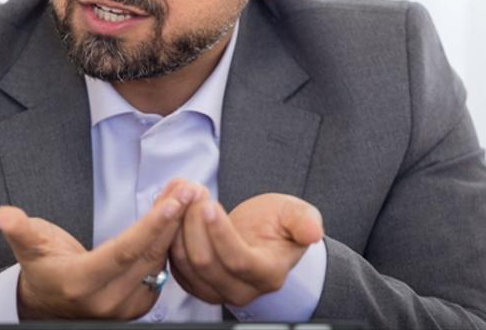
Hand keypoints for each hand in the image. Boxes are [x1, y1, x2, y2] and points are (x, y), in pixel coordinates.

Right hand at [0, 179, 200, 319]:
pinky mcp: (138, 306)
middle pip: (148, 256)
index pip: (124, 252)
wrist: (48, 302)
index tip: (173, 201)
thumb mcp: (27, 245)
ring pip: (159, 264)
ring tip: (187, 196)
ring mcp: (125, 308)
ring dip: (175, 230)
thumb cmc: (41, 267)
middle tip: (190, 189)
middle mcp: (107, 300)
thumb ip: (18, 228)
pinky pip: (161, 273)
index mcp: (81, 282)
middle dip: (172, 220)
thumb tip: (2, 215)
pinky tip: (177, 219)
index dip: (150, 226)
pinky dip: (170, 244)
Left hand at [169, 191, 322, 306]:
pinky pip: (175, 266)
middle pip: (206, 263)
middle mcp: (242, 290)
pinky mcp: (196, 285)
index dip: (221, 233)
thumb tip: (313, 232)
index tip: (210, 204)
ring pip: (186, 265)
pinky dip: (171, 238)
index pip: (238, 260)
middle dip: (194, 224)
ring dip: (180, 228)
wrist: (261, 237)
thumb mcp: (296, 214)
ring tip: (184, 197)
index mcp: (268, 273)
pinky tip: (176, 213)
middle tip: (193, 193)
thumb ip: (305, 221)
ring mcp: (216, 291)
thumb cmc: (278, 223)